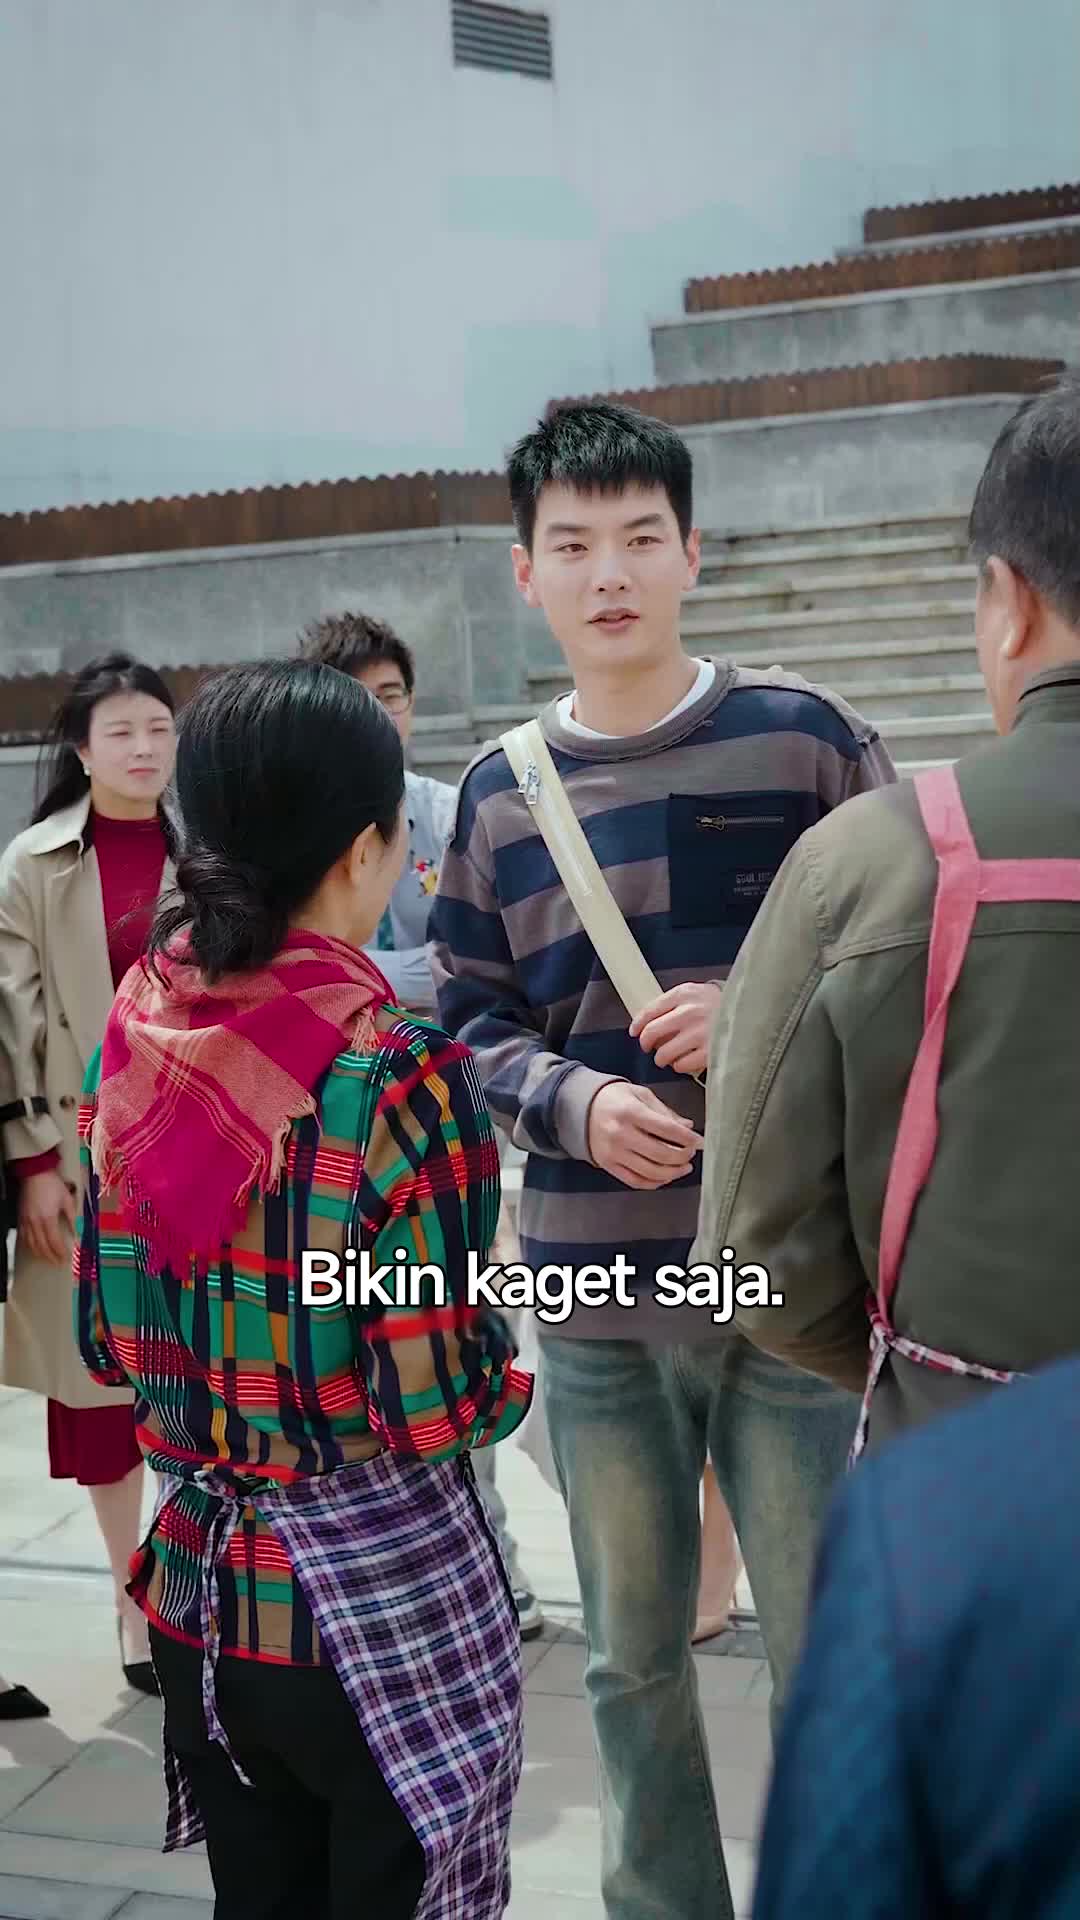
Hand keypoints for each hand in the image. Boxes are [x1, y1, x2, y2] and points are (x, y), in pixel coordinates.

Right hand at [18, 1171, 76, 1264]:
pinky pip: (24, 1236)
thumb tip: (77, 1232)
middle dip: (51, 1257)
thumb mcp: (68, 1200)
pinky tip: (34, 1247)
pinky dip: (29, 1245)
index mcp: (48, 1219)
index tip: (66, 1259)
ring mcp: (27, 1221)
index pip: (54, 1242)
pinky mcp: (21, 1217)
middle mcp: (36, 1222)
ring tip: (48, 1258)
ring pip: (31, 1244)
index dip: (60, 1253)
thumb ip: (73, 1218)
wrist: (36, 1173)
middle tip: (58, 1262)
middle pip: (42, 1246)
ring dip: (40, 1253)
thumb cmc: (52, 1184)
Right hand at [587, 1083, 704, 1190]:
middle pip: (661, 1154)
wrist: (580, 1108)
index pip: (667, 1129)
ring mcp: (613, 1152)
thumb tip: (688, 1127)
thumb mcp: (640, 1095)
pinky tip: (666, 1176)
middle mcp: (621, 1134)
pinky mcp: (608, 1165)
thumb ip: (665, 1112)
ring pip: (651, 1171)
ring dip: (673, 1172)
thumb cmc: (614, 1099)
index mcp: (630, 1112)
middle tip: (691, 1152)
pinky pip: (635, 1181)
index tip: (700, 1141)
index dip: (688, 1138)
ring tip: (684, 1167)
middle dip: (683, 1156)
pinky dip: (654, 1182)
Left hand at [629, 982, 723, 1075]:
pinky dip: (679, 1065)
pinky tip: (685, 1059)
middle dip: (646, 1044)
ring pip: (663, 1054)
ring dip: (662, 1058)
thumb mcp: (696, 993)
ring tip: (668, 1056)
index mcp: (685, 994)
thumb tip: (644, 1022)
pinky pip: (681, 1065)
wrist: (753, 1011)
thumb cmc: (720, 1004)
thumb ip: (672, 1004)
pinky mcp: (710, 1052)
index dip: (638, 1025)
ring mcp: (700, 1033)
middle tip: (649, 1047)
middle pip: (651, 1034)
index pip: (649, 1011)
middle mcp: (690, 1012)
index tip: (635, 1032)